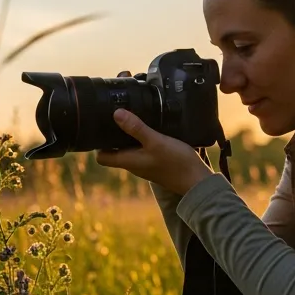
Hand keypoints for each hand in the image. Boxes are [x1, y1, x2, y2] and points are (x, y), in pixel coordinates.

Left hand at [95, 73, 212, 196]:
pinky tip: (152, 126)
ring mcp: (146, 163)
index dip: (97, 144)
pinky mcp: (157, 161)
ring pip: (130, 148)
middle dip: (114, 134)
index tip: (99, 127)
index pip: (102, 157)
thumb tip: (116, 114)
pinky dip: (143, 138)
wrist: (197, 180)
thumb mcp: (155, 141)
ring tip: (134, 116)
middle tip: (117, 115)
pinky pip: (144, 149)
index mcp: (128, 161)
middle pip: (115, 150)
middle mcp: (134, 164)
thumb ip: (136, 128)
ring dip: (130, 135)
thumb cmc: (176, 163)